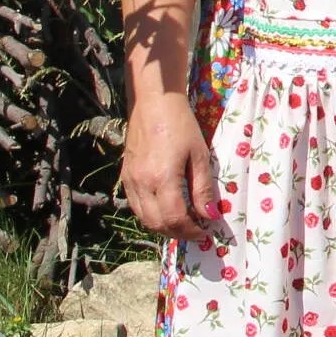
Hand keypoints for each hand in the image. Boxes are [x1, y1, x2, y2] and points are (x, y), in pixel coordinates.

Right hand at [121, 93, 222, 240]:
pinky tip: (166, 208)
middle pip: (157, 224)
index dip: (191, 231)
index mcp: (162, 178)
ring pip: (144, 218)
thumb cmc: (181, 125)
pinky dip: (151, 215)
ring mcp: (129, 181)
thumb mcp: (200, 155)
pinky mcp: (125, 176)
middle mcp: (141, 184)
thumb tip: (210, 215)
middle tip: (196, 230)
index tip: (205, 231)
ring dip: (164, 227)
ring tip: (184, 222)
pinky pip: (136, 206)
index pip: (175, 218)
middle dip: (178, 233)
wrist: (153, 103)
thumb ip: (203, 188)